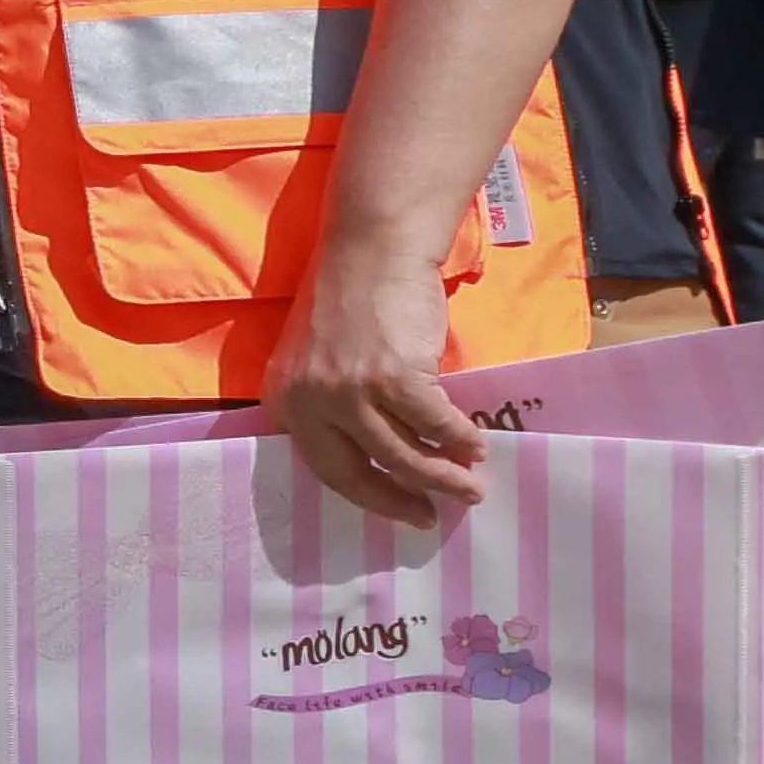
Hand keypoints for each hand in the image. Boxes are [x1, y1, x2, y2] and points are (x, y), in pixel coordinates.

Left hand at [263, 268, 495, 528]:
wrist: (373, 248)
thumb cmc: (353, 300)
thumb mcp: (319, 360)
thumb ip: (334, 405)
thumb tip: (383, 459)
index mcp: (286, 400)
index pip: (326, 468)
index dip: (368, 495)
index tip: (401, 510)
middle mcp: (311, 401)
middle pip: (360, 472)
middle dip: (402, 499)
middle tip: (433, 515)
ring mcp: (350, 390)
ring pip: (402, 454)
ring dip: (442, 477)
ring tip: (471, 489)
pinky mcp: (393, 376)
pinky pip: (435, 423)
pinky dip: (459, 439)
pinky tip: (476, 447)